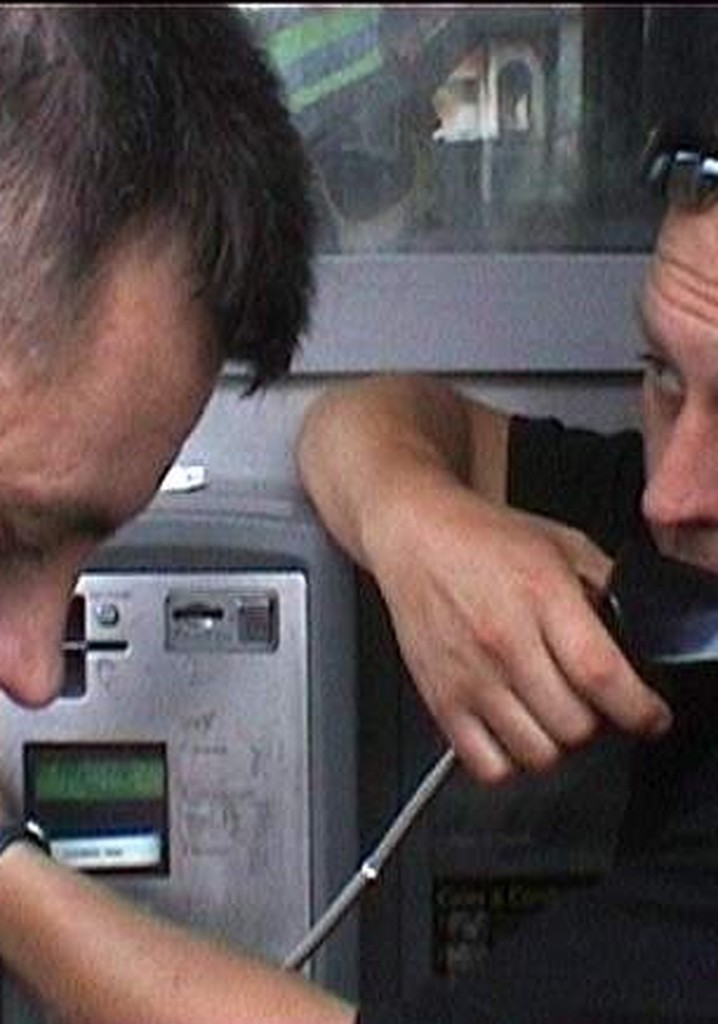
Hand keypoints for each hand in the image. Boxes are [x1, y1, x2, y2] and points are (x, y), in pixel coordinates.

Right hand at [367, 479, 672, 783]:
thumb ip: (608, 588)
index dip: (639, 708)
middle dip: (598, 723)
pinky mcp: (440, 699)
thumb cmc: (483, 538)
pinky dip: (511, 761)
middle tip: (593, 704)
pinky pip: (487, 766)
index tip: (649, 715)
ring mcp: (469, 675)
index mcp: (541, 595)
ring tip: (554, 715)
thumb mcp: (563, 545)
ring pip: (537, 753)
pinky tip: (517, 730)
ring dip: (557, 742)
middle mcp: (504, 640)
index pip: (600, 674)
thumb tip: (639, 638)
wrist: (415, 535)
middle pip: (574, 725)